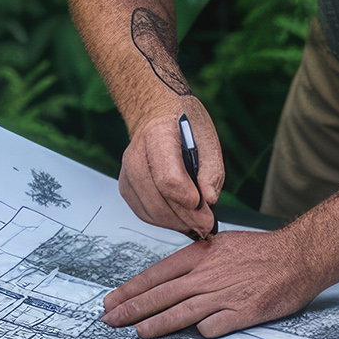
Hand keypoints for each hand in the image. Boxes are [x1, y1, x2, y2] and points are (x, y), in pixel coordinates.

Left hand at [102, 227, 325, 337]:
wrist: (297, 256)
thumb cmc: (258, 251)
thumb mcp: (219, 246)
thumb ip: (195, 263)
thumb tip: (168, 281)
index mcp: (199, 255)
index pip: (155, 274)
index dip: (131, 290)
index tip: (111, 301)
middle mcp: (206, 274)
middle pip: (161, 294)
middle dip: (132, 309)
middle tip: (110, 320)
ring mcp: (223, 294)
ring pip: (181, 312)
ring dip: (156, 324)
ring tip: (137, 333)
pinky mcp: (242, 312)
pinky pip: (213, 327)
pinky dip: (200, 332)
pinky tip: (191, 336)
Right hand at [119, 101, 222, 238]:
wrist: (156, 112)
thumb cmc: (183, 123)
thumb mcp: (207, 137)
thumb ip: (212, 169)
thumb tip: (209, 200)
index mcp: (158, 136)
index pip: (168, 178)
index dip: (187, 198)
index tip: (206, 207)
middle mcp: (136, 154)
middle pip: (157, 199)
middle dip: (184, 218)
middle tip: (207, 225)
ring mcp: (127, 171)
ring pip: (148, 210)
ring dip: (174, 224)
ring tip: (195, 225)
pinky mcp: (126, 185)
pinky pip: (142, 212)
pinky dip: (162, 221)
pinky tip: (179, 219)